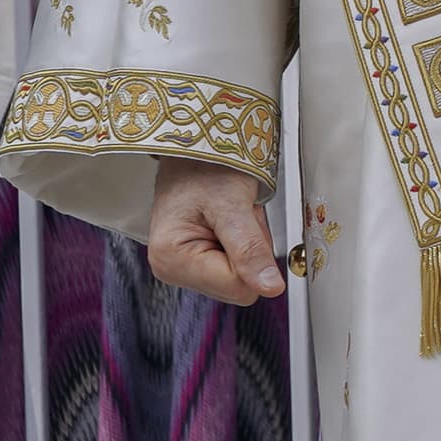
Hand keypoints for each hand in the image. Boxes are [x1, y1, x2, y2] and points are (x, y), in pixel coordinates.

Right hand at [149, 158, 283, 302]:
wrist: (195, 152)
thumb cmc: (205, 169)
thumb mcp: (233, 206)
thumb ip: (250, 249)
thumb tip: (270, 288)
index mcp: (171, 260)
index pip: (238, 289)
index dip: (255, 260)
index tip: (246, 226)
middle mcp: (170, 269)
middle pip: (239, 286)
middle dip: (251, 252)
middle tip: (239, 218)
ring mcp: (181, 268)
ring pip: (240, 277)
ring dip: (248, 247)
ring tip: (232, 217)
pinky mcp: (195, 262)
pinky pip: (235, 267)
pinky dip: (242, 245)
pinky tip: (228, 224)